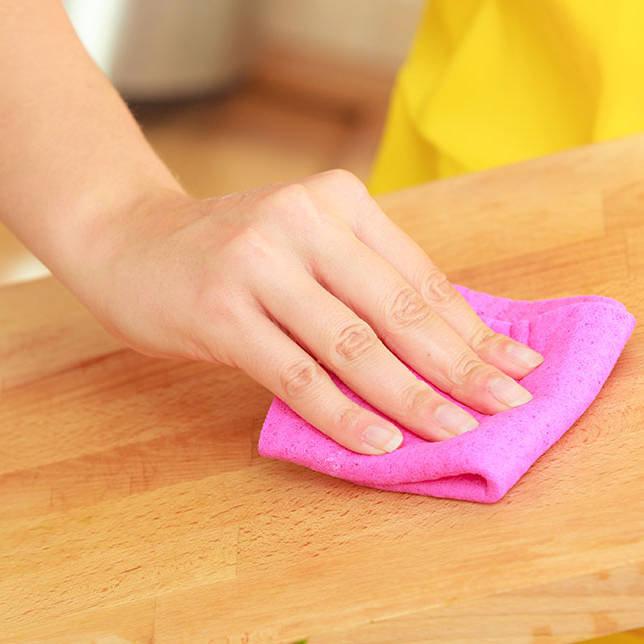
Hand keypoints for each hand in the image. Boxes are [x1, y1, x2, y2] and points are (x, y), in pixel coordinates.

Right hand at [65, 169, 543, 454]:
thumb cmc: (226, 254)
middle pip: (399, 309)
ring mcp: (259, 263)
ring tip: (456, 432)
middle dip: (462, 365)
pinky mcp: (221, 310)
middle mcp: (303, 221)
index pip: (421, 277)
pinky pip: (296, 373)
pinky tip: (380, 442)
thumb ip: (362, 283)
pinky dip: (342, 412)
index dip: (475, 328)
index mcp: (337, 201)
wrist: (122, 238)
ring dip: (413, 395)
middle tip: (511, 406)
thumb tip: (450, 349)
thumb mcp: (301, 247)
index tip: (521, 367)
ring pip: (354, 344)